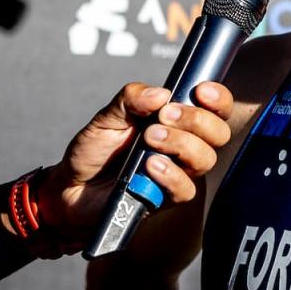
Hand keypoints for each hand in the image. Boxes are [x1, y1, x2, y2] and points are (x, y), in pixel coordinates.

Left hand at [36, 81, 233, 231]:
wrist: (72, 186)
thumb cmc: (94, 151)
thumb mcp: (107, 116)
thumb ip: (131, 99)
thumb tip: (160, 94)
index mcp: (176, 121)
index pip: (214, 109)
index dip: (218, 99)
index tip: (201, 91)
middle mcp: (184, 146)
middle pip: (218, 133)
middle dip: (196, 120)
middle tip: (164, 116)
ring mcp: (179, 172)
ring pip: (205, 159)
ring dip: (181, 144)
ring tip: (150, 139)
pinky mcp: (168, 198)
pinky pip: (186, 189)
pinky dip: (170, 175)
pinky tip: (149, 166)